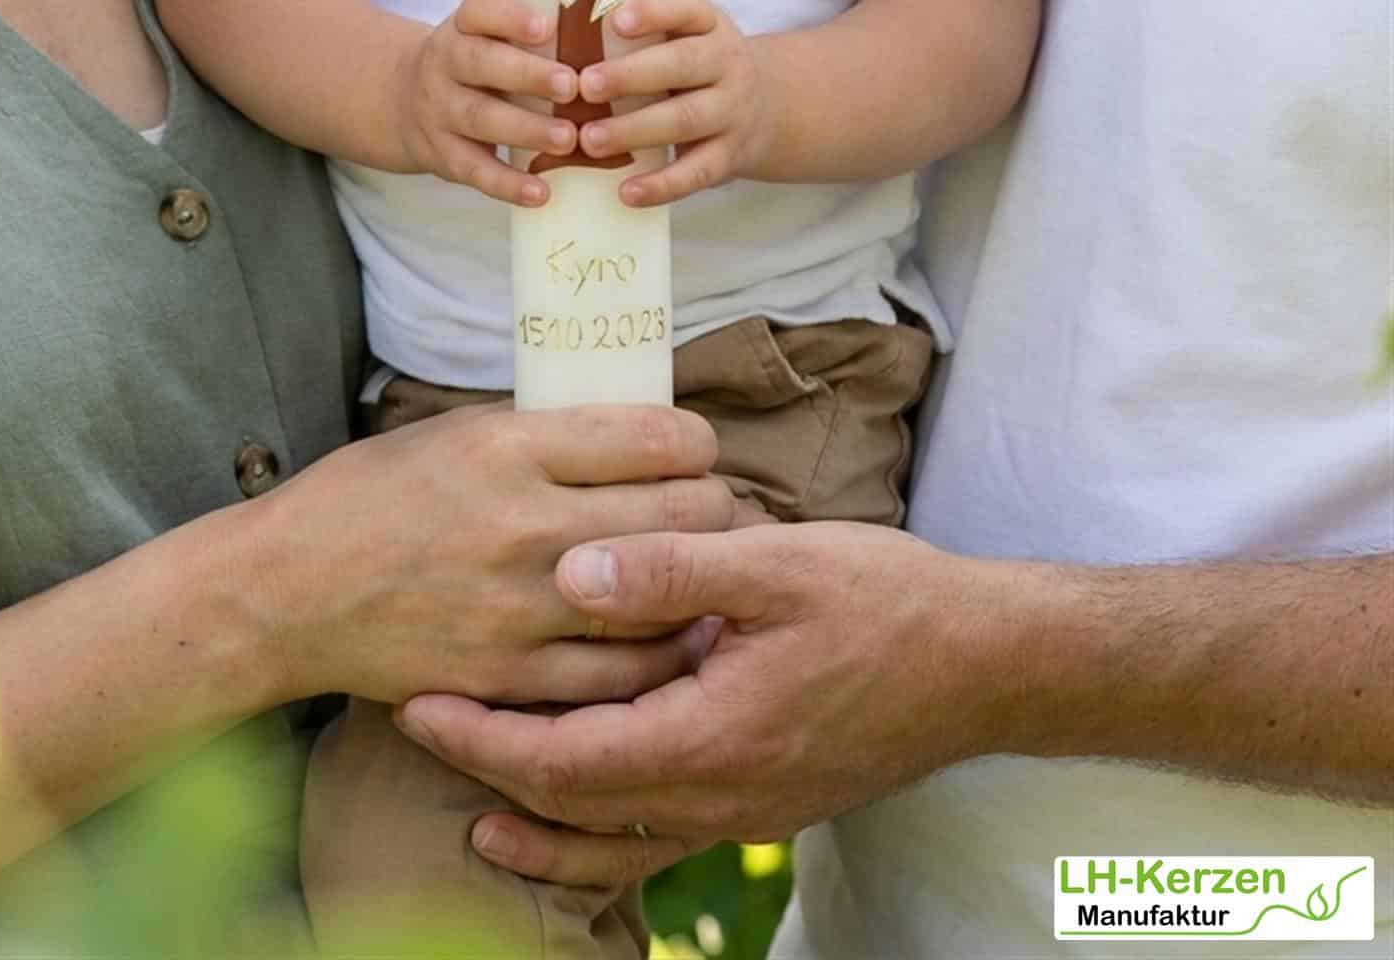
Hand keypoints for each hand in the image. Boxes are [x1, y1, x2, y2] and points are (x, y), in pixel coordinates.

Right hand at [247, 405, 737, 710]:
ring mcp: (521, 608)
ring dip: (696, 584)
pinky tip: (662, 635)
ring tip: (696, 574)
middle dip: (711, 507)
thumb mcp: (456, 430)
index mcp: (511, 447)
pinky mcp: (511, 677)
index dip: (696, 443)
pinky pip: (624, 676)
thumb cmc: (371, 496)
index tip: (692, 450)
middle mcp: (525, 524)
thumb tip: (635, 430)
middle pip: (684, 514)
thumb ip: (546, 432)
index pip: (659, 438)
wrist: (288, 591)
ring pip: (668, 599)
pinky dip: (657, 652)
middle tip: (704, 510)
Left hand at [396, 522, 1015, 850]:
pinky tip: (586, 814)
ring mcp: (745, 810)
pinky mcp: (766, 801)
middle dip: (492, 775)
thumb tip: (572, 568)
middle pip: (575, 809)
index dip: (484, 740)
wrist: (984, 665)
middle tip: (422, 730)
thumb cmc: (884, 602)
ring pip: (616, 840)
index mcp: (711, 736)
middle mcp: (720, 794)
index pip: (564, 761)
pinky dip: (605, 837)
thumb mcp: (779, 563)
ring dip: (540, 826)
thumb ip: (673, 567)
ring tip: (477, 814)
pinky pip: (663, 838)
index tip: (420, 704)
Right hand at [400, 0, 576, 205]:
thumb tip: (610, 42)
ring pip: (479, 118)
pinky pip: (474, 171)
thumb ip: (533, 36)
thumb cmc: (476, 64)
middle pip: (479, 63)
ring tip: (568, 138)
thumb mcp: (487, 37)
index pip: (479, 11)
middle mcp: (444, 64)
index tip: (548, 27)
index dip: (511, 17)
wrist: (403, 101)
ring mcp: (439, 111)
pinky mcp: (442, 155)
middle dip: (527, 75)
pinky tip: (541, 193)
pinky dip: (507, 184)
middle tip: (571, 85)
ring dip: (525, 130)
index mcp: (463, 27)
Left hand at [577, 0, 774, 205]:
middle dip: (632, 75)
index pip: (687, 6)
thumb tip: (552, 37)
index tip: (615, 21)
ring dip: (635, 130)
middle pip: (683, 64)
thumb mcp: (681, 34)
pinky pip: (696, 172)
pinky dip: (662, 186)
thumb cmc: (693, 64)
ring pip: (685, 119)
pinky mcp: (729, 156)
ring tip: (590, 140)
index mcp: (708, 23)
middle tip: (585, 85)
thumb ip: (635, 32)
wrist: (765, 108)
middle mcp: (726, 62)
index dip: (654, 12)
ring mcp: (732, 111)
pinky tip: (626, 192)